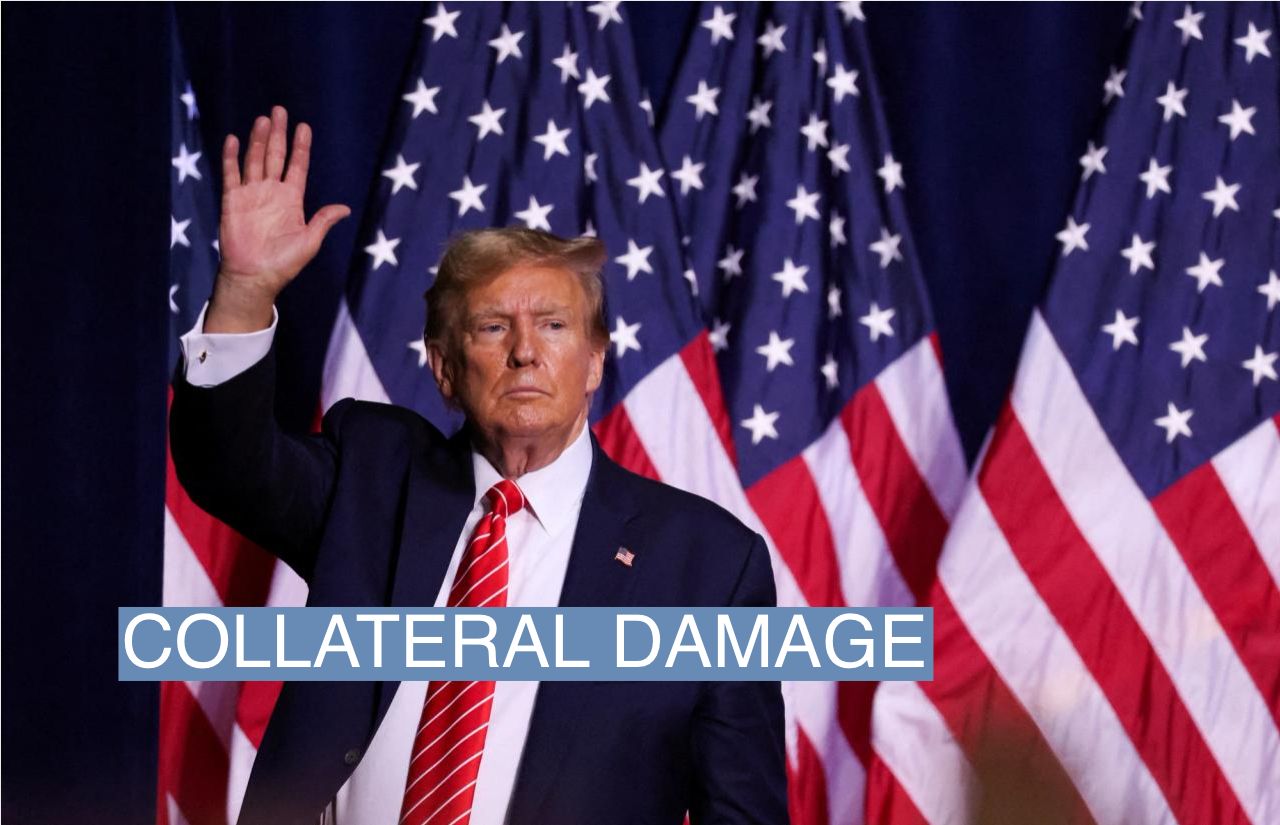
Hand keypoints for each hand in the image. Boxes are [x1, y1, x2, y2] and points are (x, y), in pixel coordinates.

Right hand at [206, 106, 349, 332]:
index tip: (304, 127)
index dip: (301, 147)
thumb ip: (323, 221)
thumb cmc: (284, 263)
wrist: (255, 276)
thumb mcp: (309, 241)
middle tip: (280, 110)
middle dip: (279, 134)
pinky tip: (233, 139)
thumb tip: (344, 208)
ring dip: (258, 140)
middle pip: (275, 156)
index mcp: (292, 199)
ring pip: (255, 159)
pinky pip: (231, 174)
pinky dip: (231, 157)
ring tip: (263, 119)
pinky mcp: (233, 201)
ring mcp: (252, 194)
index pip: (297, 166)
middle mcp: (272, 192)